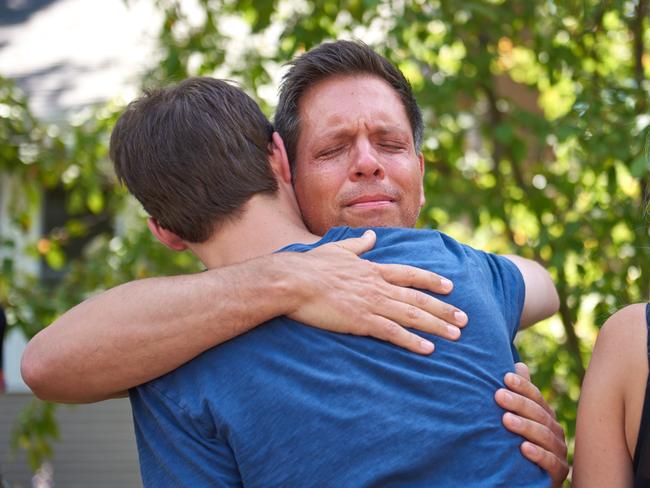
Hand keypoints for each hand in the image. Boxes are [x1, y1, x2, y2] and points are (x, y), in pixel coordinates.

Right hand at [284, 230, 467, 353]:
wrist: (293, 280)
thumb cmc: (311, 266)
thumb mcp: (338, 249)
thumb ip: (358, 245)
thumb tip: (372, 237)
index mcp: (372, 270)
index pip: (410, 275)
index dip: (431, 281)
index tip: (450, 287)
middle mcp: (378, 286)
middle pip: (418, 298)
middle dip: (444, 309)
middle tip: (464, 319)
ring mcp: (371, 303)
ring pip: (412, 316)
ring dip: (436, 325)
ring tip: (456, 335)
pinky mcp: (361, 320)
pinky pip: (393, 333)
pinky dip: (412, 341)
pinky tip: (428, 349)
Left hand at [494, 363, 568, 486]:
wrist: (532, 480)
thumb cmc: (524, 443)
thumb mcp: (522, 418)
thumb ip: (522, 395)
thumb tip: (518, 364)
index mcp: (546, 416)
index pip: (536, 398)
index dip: (523, 386)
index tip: (505, 377)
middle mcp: (555, 432)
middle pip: (539, 414)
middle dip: (519, 403)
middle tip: (498, 395)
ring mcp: (559, 452)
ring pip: (545, 436)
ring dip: (525, 427)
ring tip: (506, 420)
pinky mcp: (559, 472)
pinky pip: (551, 463)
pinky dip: (538, 454)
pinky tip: (523, 448)